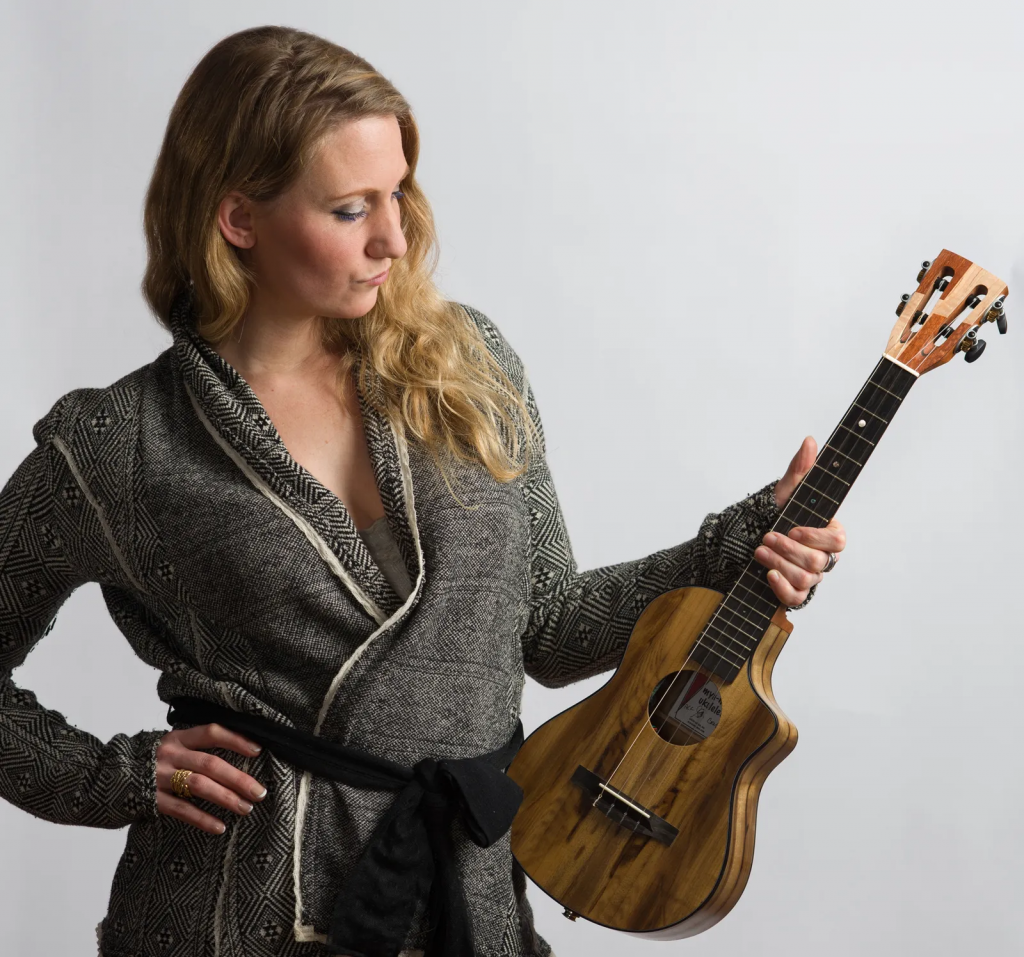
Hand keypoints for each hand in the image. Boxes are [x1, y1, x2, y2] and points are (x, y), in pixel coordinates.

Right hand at [155, 723, 267, 833]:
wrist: (102, 777)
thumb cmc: (147, 762)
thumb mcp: (170, 747)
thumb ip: (194, 748)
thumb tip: (234, 757)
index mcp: (177, 737)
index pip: (212, 732)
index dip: (236, 740)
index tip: (258, 751)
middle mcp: (169, 754)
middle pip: (210, 764)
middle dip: (239, 778)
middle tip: (260, 792)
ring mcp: (158, 777)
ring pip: (199, 785)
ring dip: (226, 798)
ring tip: (246, 808)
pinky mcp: (150, 799)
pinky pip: (181, 809)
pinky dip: (202, 819)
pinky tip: (219, 827)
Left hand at [754, 435, 846, 606]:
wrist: (747, 540)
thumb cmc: (774, 514)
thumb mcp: (785, 492)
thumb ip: (800, 469)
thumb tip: (809, 441)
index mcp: (828, 533)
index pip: (838, 541)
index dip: (816, 537)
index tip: (793, 529)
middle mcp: (822, 557)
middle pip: (819, 562)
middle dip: (789, 549)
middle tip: (766, 537)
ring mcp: (810, 576)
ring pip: (806, 578)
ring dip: (779, 563)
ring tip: (759, 551)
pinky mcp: (795, 592)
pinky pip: (796, 598)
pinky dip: (781, 587)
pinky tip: (767, 575)